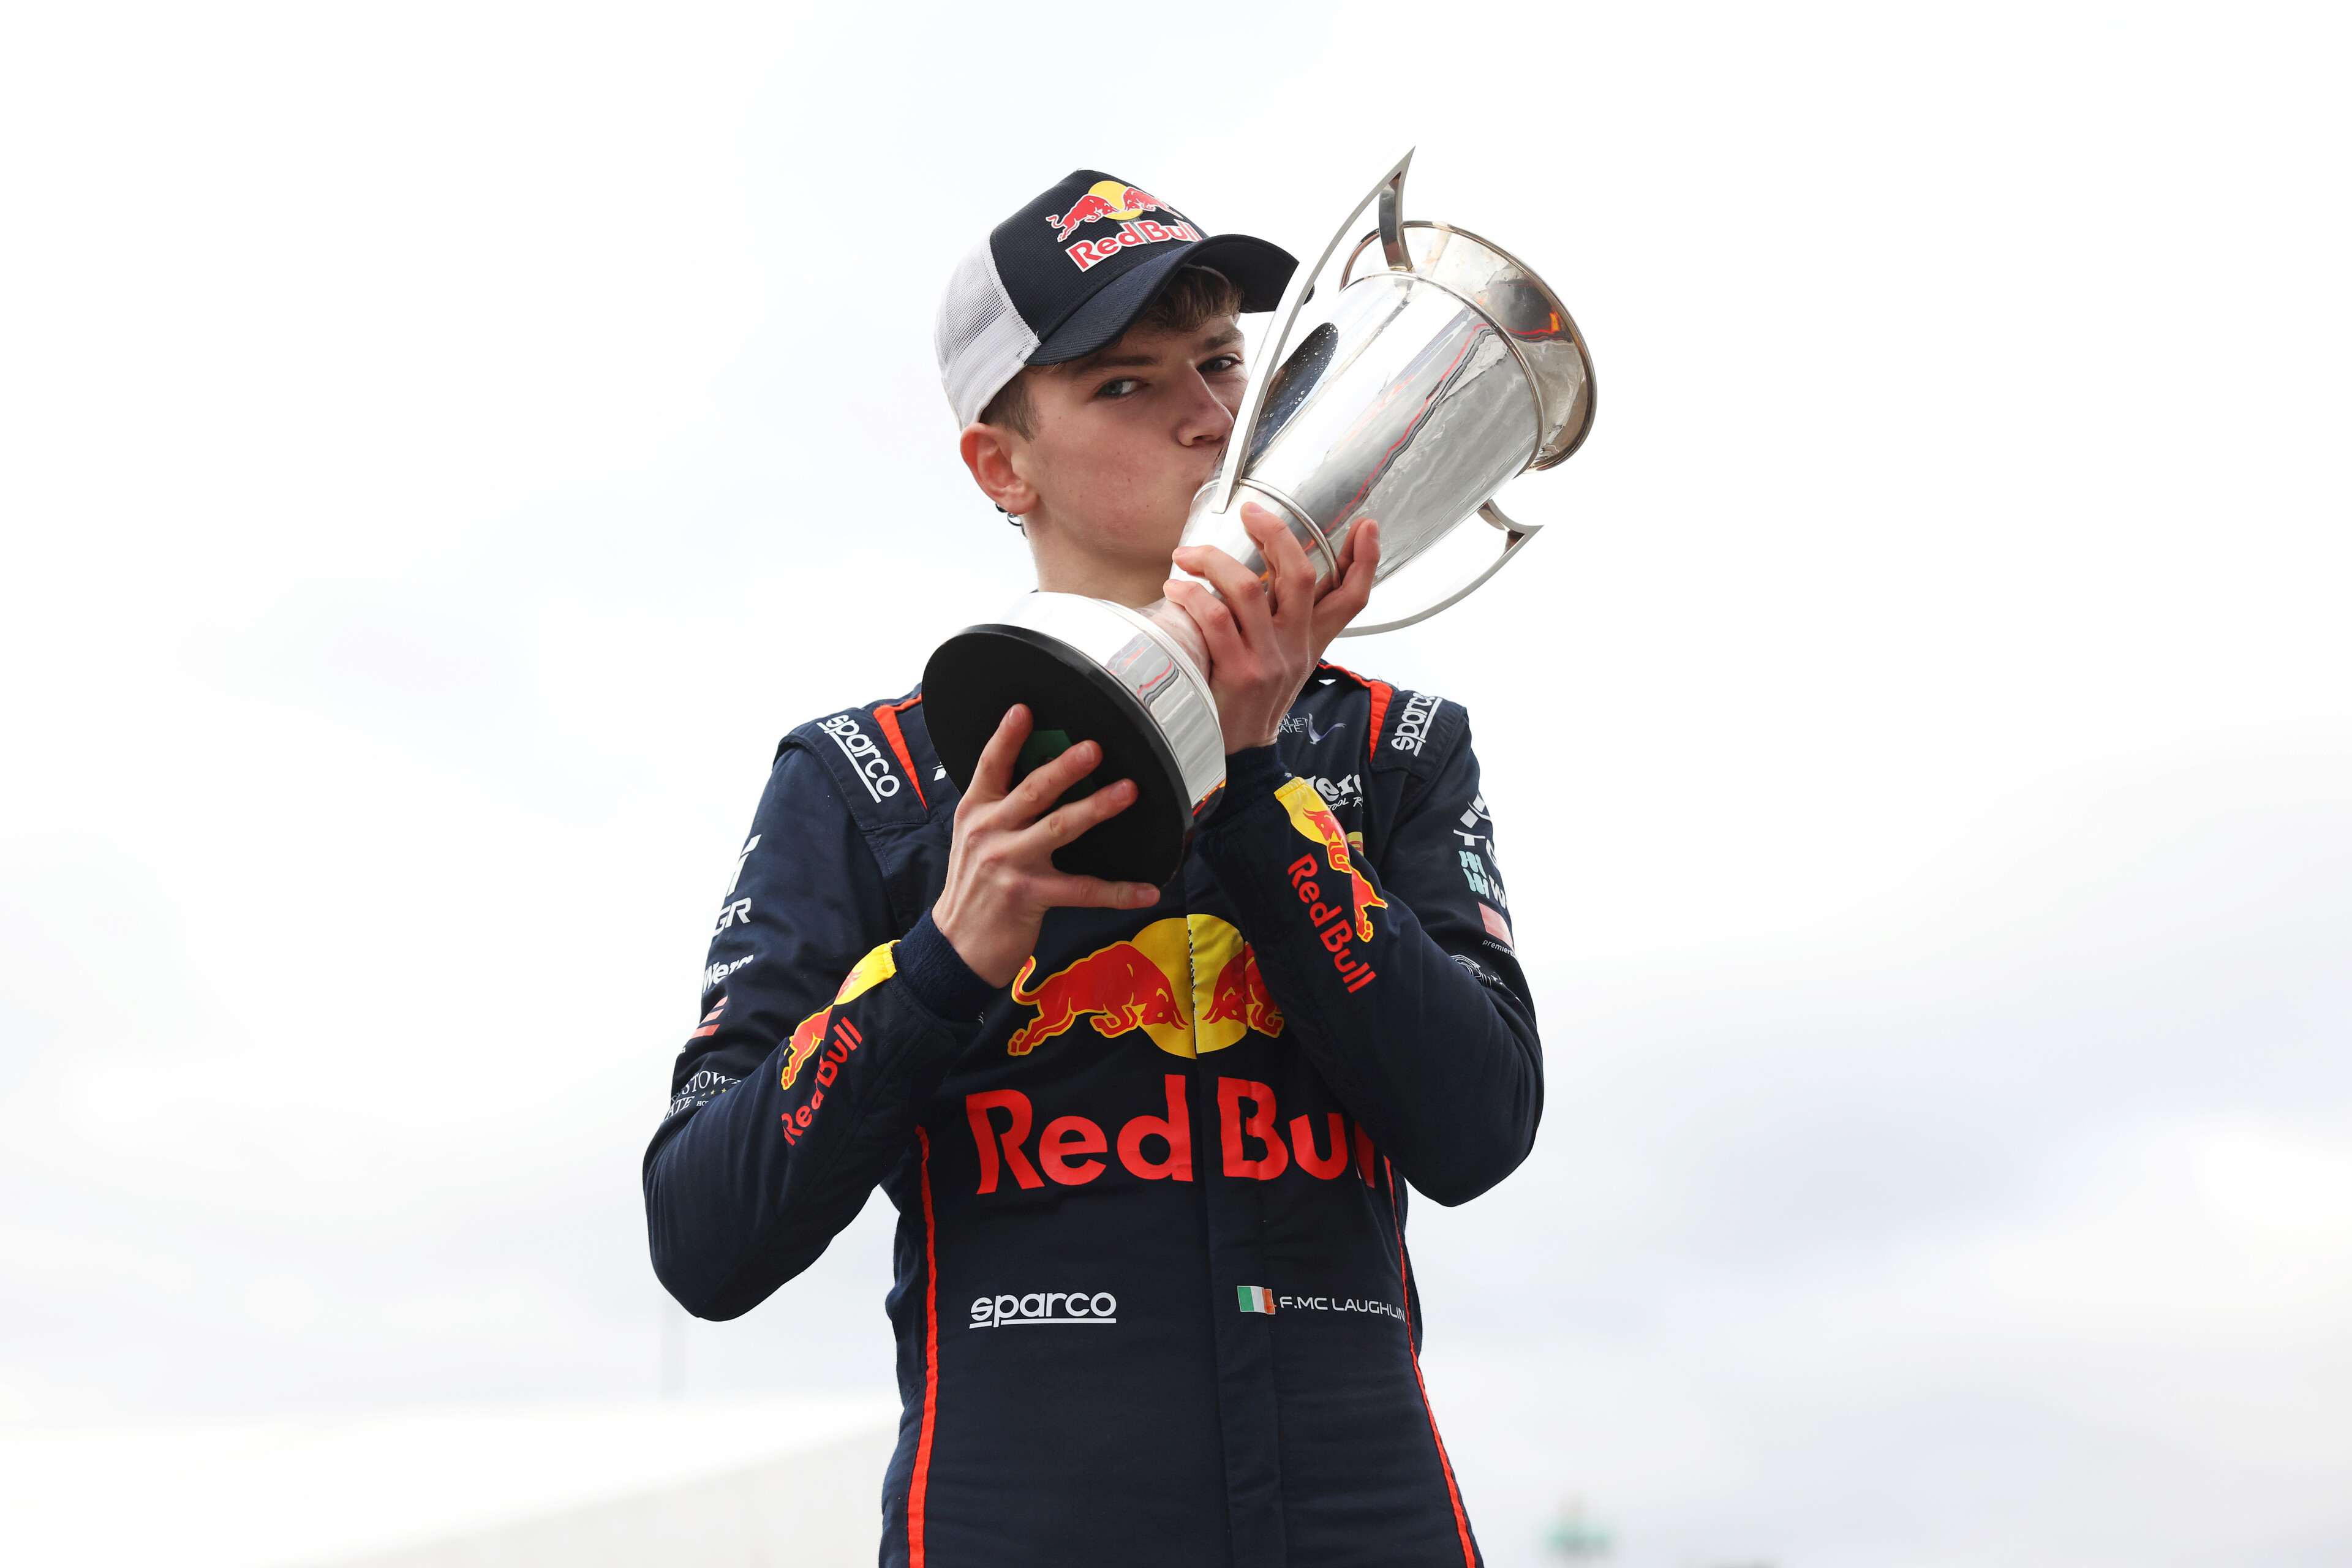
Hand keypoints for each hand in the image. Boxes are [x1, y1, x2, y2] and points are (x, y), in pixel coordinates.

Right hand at [931, 704, 1161, 986]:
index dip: (1007, 737)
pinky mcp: (1029, 895)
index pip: (990, 766)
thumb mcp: (974, 839)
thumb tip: (1044, 776)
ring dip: (1096, 808)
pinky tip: (1146, 891)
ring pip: (1059, 828)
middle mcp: (989, 832)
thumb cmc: (974, 887)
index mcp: (975, 812)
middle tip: (1094, 748)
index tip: (1024, 709)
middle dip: (1064, 767)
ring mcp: (1009, 863)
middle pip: (1032, 791)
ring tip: (1126, 791)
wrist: (956, 946)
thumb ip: (1000, 808)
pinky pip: (1082, 890)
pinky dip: (1118, 891)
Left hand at [1163, 503, 1380, 751]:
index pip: (1352, 599)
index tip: (1368, 526)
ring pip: (1248, 591)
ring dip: (1213, 563)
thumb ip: (1281, 620)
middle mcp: (1296, 647)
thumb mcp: (1281, 661)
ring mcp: (1269, 660)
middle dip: (1277, 535)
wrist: (1236, 754)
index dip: (1365, 561)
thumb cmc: (1250, 698)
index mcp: (1311, 641)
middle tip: (1249, 511)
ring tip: (1187, 556)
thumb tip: (1263, 574)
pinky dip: (1191, 597)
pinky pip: (1215, 620)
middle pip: (1302, 578)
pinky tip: (1175, 590)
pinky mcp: (1239, 674)